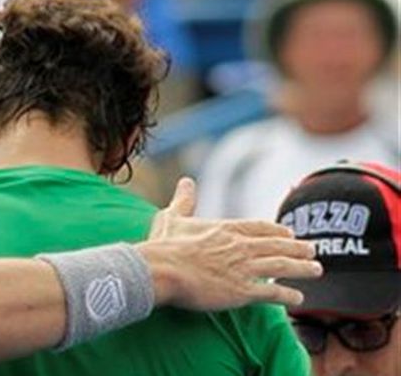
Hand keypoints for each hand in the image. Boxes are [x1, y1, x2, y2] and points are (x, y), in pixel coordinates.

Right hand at [138, 177, 321, 310]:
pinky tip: (298, 297)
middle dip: (298, 248)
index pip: (259, 228)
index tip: (290, 234)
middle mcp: (240, 246)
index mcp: (225, 229)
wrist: (162, 270)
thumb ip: (184, 200)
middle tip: (314, 250)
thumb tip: (185, 181)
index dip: (276, 231)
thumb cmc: (164, 246)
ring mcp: (243, 268)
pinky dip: (287, 295)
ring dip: (301, 268)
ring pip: (281, 267)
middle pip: (277, 246)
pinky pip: (272, 292)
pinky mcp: (242, 291)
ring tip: (316, 270)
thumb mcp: (173, 217)